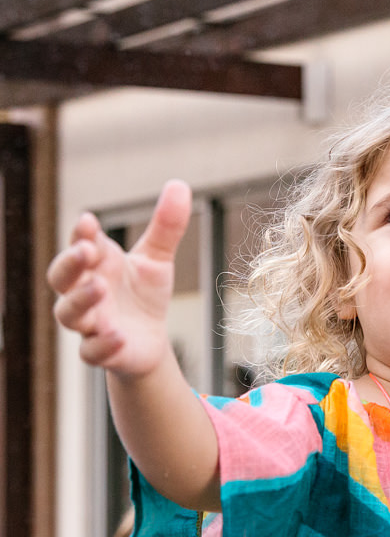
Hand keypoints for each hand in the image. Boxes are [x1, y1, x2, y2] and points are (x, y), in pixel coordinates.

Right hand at [48, 180, 191, 377]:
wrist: (148, 340)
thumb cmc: (143, 294)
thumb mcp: (157, 259)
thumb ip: (166, 226)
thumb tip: (179, 184)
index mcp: (94, 266)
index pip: (79, 246)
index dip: (81, 234)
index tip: (90, 221)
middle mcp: (83, 292)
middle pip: (61, 278)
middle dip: (70, 264)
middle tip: (86, 251)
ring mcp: (89, 323)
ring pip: (69, 314)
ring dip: (81, 300)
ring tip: (99, 288)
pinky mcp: (101, 352)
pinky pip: (91, 351)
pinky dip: (102, 344)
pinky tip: (118, 335)